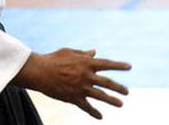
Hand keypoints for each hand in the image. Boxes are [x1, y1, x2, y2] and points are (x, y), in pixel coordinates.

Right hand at [13, 48, 130, 119]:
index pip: (107, 64)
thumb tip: (94, 52)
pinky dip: (93, 112)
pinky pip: (86, 107)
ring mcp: (81, 87)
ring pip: (100, 95)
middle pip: (107, 82)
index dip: (119, 65)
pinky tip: (100, 117)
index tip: (129, 67)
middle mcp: (86, 75)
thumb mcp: (70, 52)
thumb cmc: (53, 59)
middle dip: (118, 87)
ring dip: (111, 100)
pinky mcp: (73, 98)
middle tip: (127, 92)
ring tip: (121, 104)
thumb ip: (84, 54)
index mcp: (87, 63)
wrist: (39, 72)